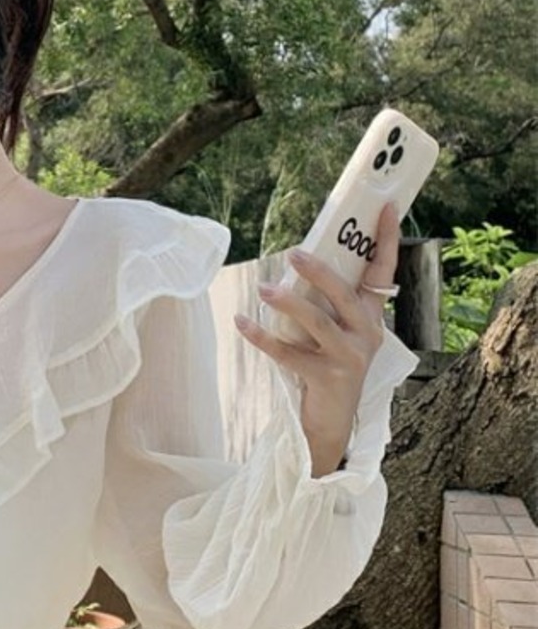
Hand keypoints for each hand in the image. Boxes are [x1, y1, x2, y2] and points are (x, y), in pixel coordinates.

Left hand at [234, 203, 398, 475]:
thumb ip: (329, 300)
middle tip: (294, 254)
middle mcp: (367, 334)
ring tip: (263, 289)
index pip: (383, 271)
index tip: (386, 206)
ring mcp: (350, 357)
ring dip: (288, 303)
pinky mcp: (327, 378)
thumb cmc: (330, 365)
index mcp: (371, 317)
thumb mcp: (338, 330)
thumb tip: (305, 257)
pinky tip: (243, 323)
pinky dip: (262, 338)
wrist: (332, 422)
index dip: (385, 238)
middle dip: (320, 272)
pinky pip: (289, 354)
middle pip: (345, 294)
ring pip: (318, 322)